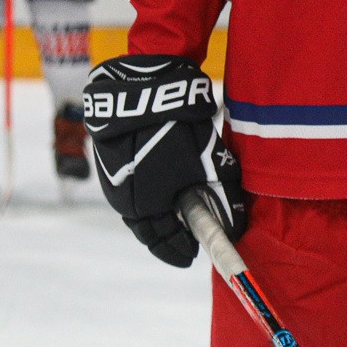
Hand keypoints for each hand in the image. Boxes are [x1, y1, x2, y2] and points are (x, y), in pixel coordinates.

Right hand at [84, 54, 246, 268]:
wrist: (140, 92)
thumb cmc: (176, 131)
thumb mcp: (205, 162)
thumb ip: (222, 194)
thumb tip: (237, 224)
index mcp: (147, 209)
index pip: (165, 244)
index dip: (180, 251)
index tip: (192, 254)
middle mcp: (125, 203)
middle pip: (148, 231)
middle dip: (166, 236)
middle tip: (183, 238)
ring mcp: (113, 183)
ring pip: (136, 212)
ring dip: (154, 217)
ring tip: (172, 215)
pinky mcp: (109, 165)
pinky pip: (128, 193)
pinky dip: (143, 198)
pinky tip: (156, 191)